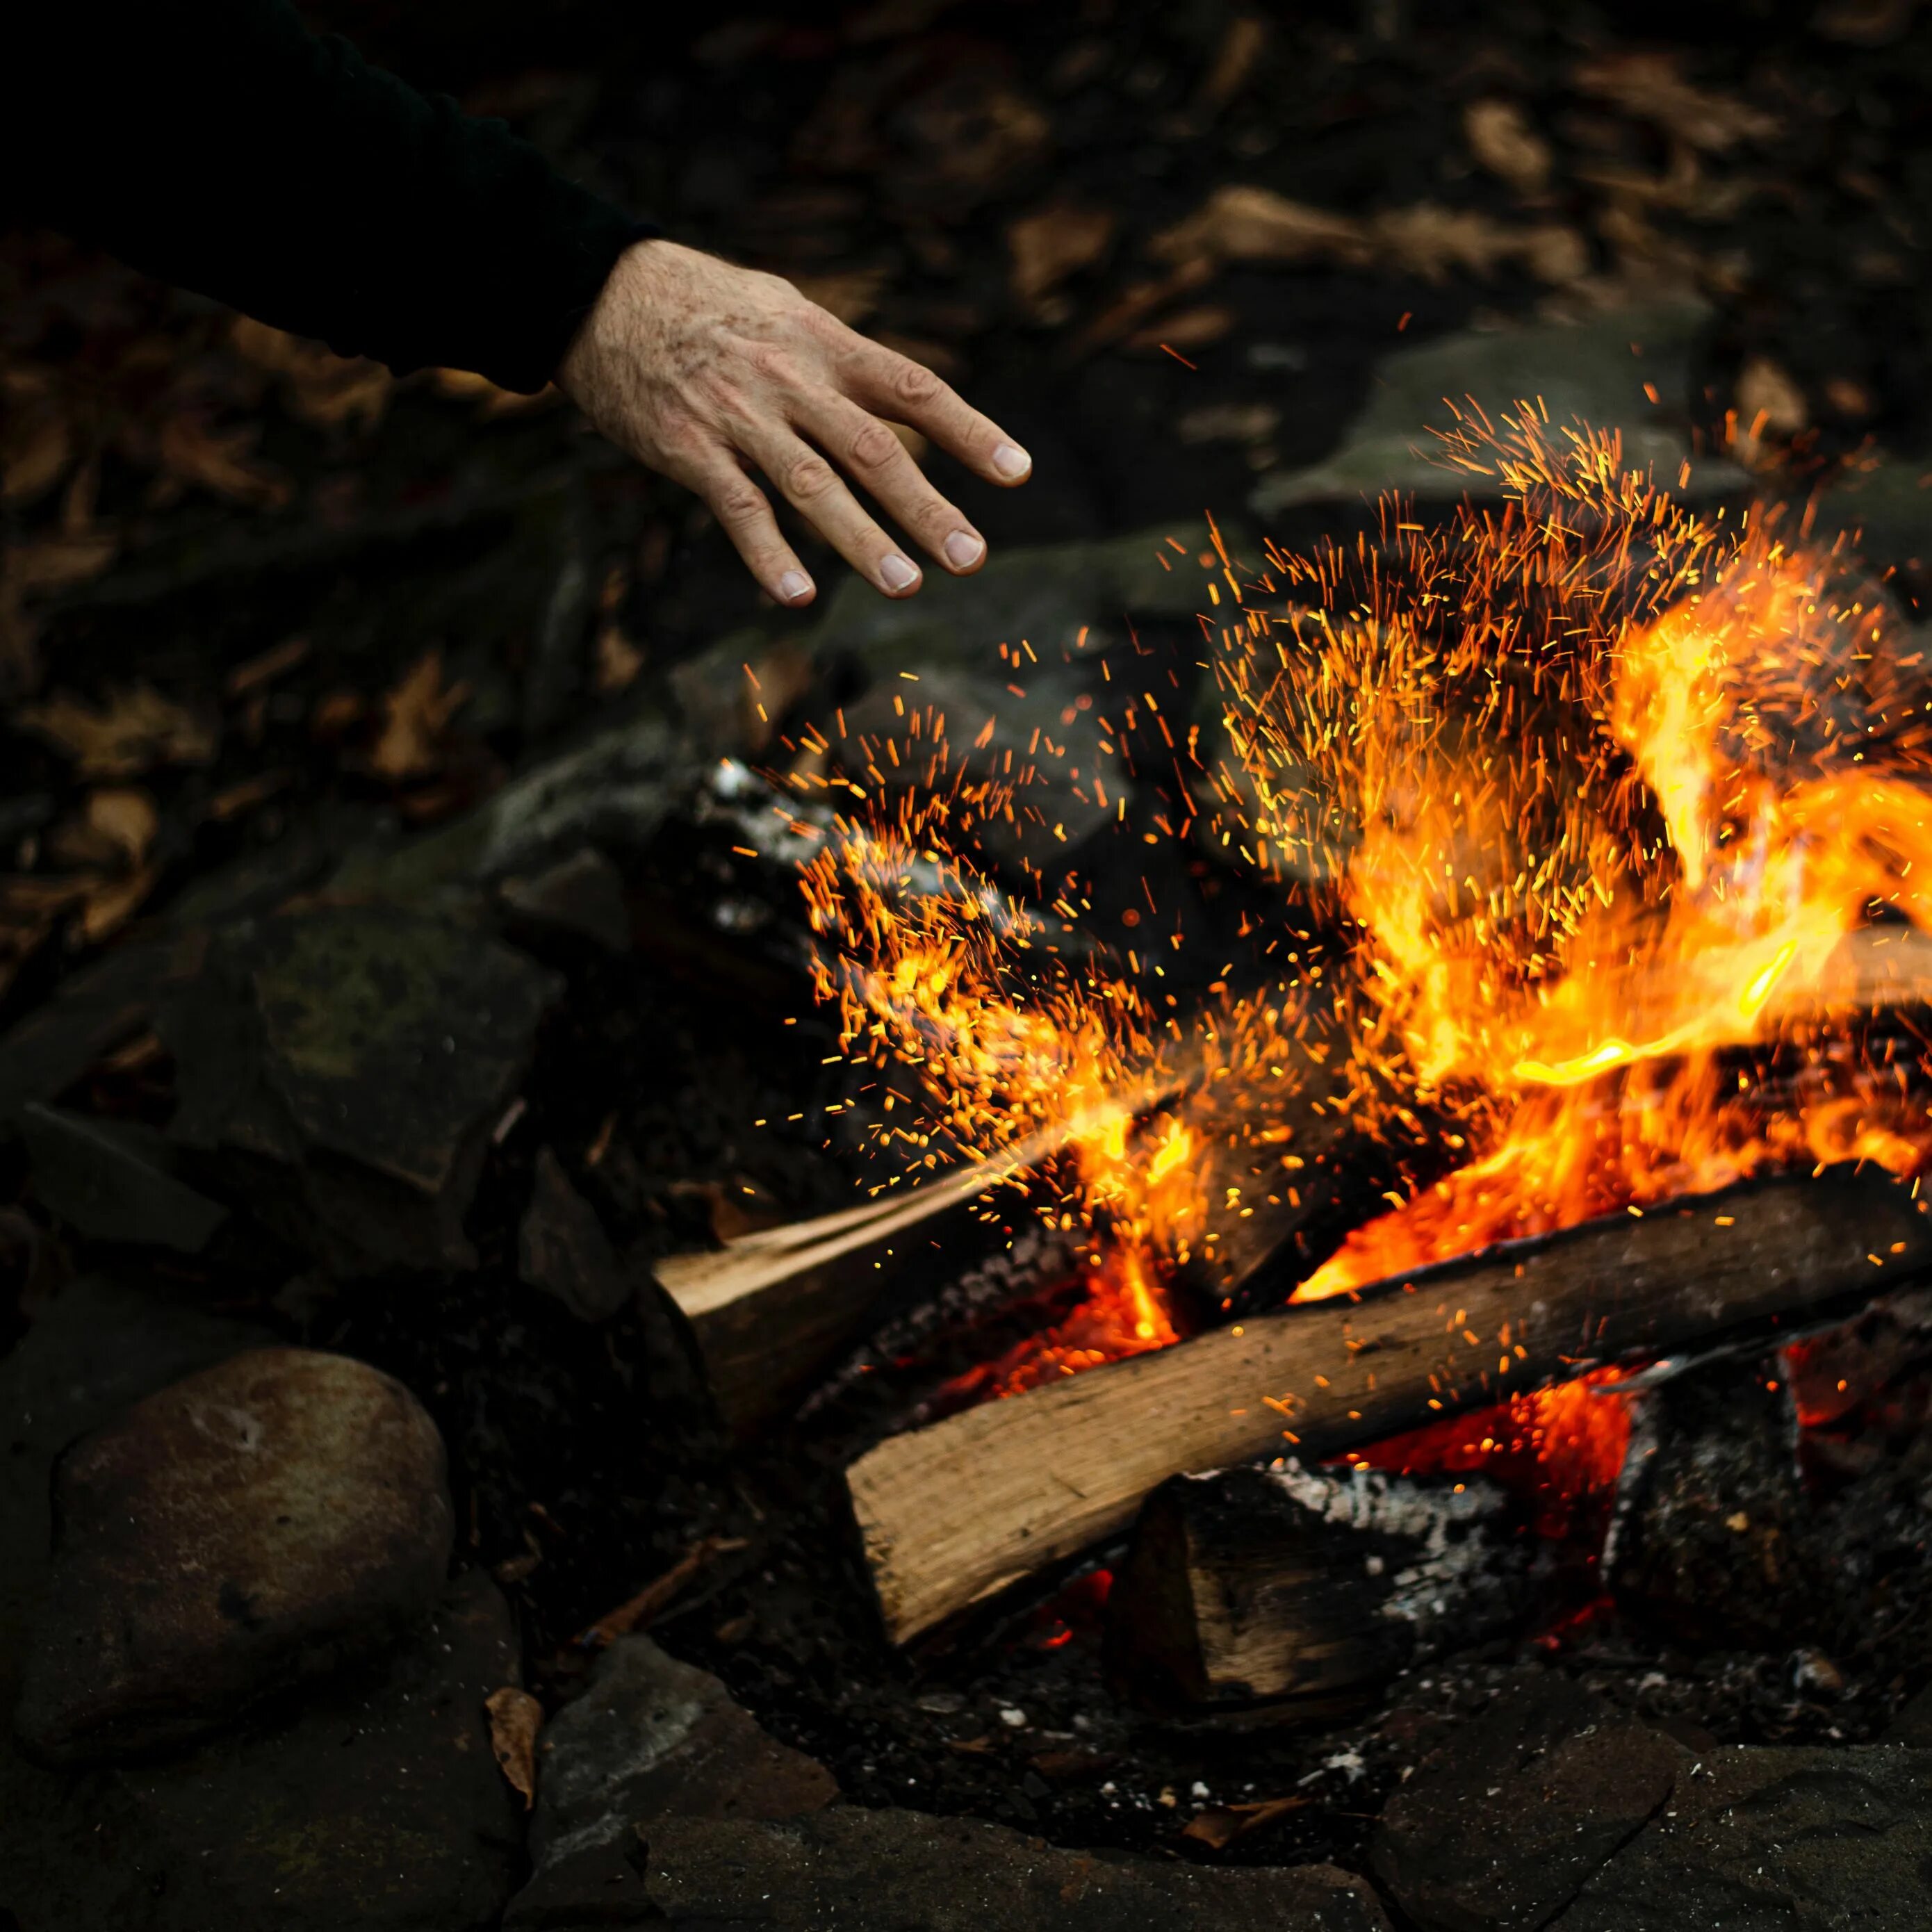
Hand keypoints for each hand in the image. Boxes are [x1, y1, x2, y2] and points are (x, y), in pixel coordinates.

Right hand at [559, 240, 1031, 605]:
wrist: (599, 290)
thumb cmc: (705, 306)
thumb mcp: (783, 309)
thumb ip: (840, 361)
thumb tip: (903, 403)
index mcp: (824, 342)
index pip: (912, 387)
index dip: (968, 430)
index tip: (1017, 472)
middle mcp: (791, 379)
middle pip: (874, 448)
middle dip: (926, 507)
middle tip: (971, 558)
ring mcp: (739, 416)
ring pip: (812, 485)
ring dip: (861, 541)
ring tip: (906, 586)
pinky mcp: (687, 448)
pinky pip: (737, 508)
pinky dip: (767, 555)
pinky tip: (795, 597)